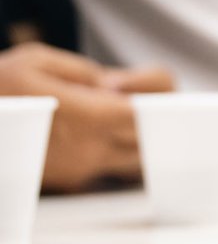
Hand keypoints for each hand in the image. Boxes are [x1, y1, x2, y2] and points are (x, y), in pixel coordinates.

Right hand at [0, 44, 174, 193]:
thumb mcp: (35, 61)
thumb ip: (83, 72)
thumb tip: (113, 88)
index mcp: (86, 117)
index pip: (145, 114)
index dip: (154, 99)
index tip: (141, 89)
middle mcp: (88, 150)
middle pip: (150, 141)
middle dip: (155, 119)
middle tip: (141, 100)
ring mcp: (79, 170)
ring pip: (136, 161)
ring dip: (139, 139)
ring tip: (119, 114)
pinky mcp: (68, 181)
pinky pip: (109, 168)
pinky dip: (116, 150)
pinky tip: (98, 130)